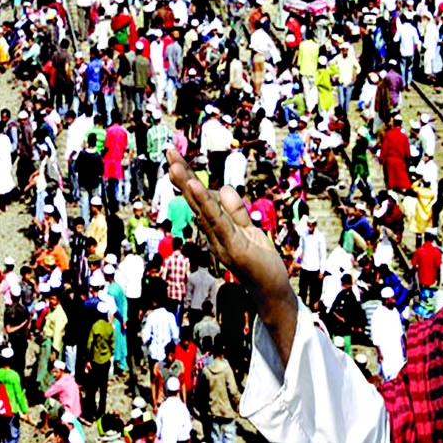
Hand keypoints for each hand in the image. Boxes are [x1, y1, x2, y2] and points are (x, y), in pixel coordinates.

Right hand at [165, 148, 296, 361]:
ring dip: (188, 185)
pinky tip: (195, 186)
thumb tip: (223, 187)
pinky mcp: (232, 246)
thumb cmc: (261, 261)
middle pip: (195, 200)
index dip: (188, 179)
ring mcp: (220, 241)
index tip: (176, 159)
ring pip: (202, 208)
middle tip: (169, 153)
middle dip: (182, 177)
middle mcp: (212, 234)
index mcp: (215, 228)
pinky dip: (205, 202)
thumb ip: (236, 210)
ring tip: (174, 165)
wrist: (273, 290)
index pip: (200, 200)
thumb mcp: (249, 229)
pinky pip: (217, 220)